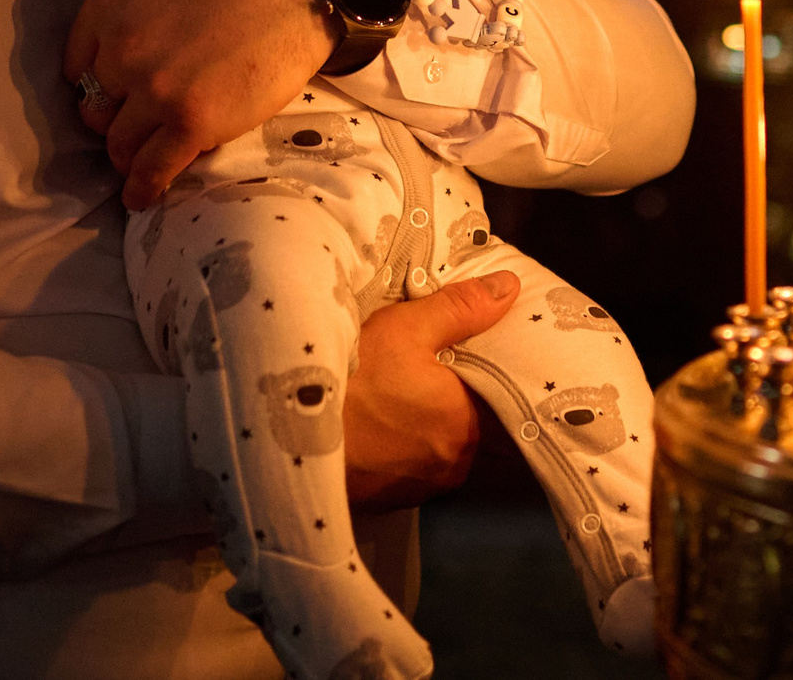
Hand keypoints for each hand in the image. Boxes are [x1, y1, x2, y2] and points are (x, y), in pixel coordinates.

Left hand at [65, 0, 329, 207]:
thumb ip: (123, 21)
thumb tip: (108, 78)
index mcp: (110, 9)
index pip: (77, 68)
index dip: (99, 87)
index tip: (118, 96)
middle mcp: (123, 49)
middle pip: (95, 111)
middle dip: (115, 121)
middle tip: (142, 124)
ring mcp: (155, 89)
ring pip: (119, 144)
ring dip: (129, 156)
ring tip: (141, 163)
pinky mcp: (190, 122)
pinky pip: (151, 169)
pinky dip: (142, 188)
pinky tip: (140, 198)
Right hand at [342, 270, 517, 510]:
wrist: (282, 439)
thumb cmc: (350, 380)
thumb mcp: (405, 328)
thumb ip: (461, 309)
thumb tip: (510, 289)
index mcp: (466, 425)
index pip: (493, 397)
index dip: (478, 374)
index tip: (460, 356)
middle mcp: (451, 466)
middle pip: (464, 425)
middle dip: (448, 401)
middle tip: (422, 370)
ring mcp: (416, 490)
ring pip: (432, 450)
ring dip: (420, 428)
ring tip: (392, 397)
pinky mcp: (383, 503)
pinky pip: (402, 470)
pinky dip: (394, 450)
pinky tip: (372, 426)